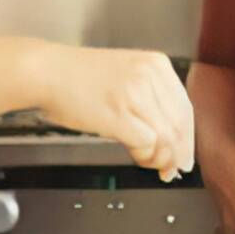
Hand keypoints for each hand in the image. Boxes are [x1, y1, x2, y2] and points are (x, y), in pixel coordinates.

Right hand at [36, 46, 193, 180]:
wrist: (47, 72)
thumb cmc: (78, 77)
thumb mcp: (126, 74)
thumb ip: (150, 98)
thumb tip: (168, 134)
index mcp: (156, 64)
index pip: (185, 107)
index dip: (187, 137)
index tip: (184, 154)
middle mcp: (150, 76)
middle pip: (180, 124)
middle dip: (178, 153)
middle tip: (173, 169)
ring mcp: (135, 93)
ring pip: (167, 136)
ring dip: (162, 158)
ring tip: (153, 165)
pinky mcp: (119, 113)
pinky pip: (147, 143)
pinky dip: (146, 156)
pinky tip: (137, 157)